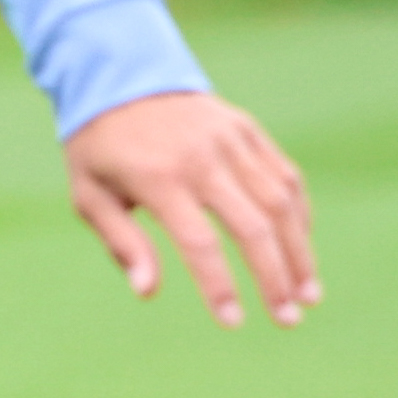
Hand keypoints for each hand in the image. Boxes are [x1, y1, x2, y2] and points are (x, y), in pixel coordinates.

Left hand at [64, 88, 316, 329]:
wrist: (119, 75)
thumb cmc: (99, 147)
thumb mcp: (89, 195)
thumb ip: (122, 243)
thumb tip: (147, 292)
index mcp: (157, 178)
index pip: (199, 242)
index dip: (219, 286)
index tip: (233, 322)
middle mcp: (201, 158)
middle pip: (253, 227)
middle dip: (275, 278)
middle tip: (289, 320)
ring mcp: (231, 140)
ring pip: (280, 203)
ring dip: (300, 252)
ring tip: (308, 295)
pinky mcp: (248, 130)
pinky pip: (285, 177)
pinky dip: (299, 215)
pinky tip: (301, 249)